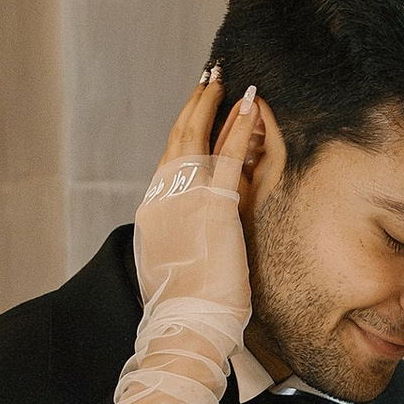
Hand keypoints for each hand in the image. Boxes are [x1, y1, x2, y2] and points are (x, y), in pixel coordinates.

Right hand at [134, 73, 261, 328]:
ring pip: (196, 136)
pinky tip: (251, 103)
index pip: (170, 160)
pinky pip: (228, 154)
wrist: (184, 325)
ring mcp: (185, 199)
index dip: (183, 131)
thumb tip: (188, 230)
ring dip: (211, 103)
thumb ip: (179, 236)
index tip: (194, 111)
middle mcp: (163, 198)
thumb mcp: (171, 264)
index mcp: (152, 212)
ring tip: (224, 78)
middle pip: (177, 138)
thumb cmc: (184, 307)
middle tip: (207, 77)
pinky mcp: (213, 205)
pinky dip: (239, 125)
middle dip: (193, 105)